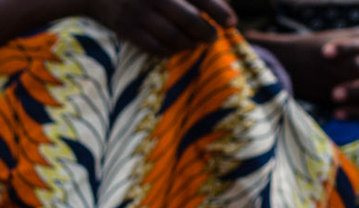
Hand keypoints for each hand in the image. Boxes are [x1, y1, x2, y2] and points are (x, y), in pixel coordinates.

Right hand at [85, 0, 234, 56]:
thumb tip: (224, 3)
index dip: (220, 12)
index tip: (232, 24)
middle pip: (189, 20)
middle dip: (206, 33)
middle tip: (212, 38)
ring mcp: (139, 14)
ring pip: (172, 37)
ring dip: (188, 44)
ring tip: (195, 44)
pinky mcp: (126, 29)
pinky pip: (153, 47)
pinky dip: (168, 51)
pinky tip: (176, 48)